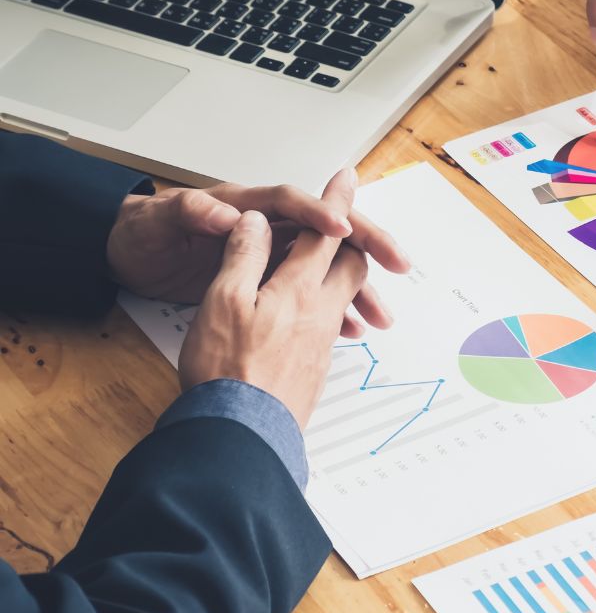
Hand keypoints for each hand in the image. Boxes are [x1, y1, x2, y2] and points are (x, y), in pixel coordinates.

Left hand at [106, 172, 409, 332]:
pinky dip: (336, 310)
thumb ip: (192, 212)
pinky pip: (315, 293)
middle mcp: (265, 226)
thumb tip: (224, 213)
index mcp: (244, 205)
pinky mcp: (269, 282)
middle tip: (396, 260)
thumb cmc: (145, 234)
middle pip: (328, 233)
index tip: (342, 226)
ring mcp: (271, 255)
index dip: (319, 211)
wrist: (128, 259)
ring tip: (380, 313)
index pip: (291, 203)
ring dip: (357, 287)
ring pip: (328, 268)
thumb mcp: (161, 220)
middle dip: (366, 245)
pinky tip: (352, 329)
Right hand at [178, 169, 374, 426]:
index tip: (348, 176)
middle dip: (354, 240)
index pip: (325, 232)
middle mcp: (320, 311)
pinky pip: (333, 325)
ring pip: (345, 296)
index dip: (336, 200)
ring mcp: (322, 342)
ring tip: (342, 269)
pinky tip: (317, 317)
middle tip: (350, 227)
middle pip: (351, 264)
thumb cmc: (227, 368)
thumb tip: (255, 221)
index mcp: (299, 287)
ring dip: (346, 277)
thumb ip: (243, 255)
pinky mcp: (316, 368)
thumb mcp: (223, 299)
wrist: (242, 436)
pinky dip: (331, 307)